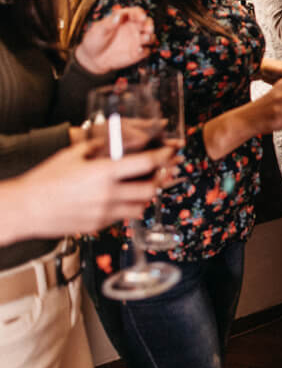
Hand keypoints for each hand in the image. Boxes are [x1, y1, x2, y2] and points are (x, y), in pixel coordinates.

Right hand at [19, 140, 176, 236]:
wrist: (24, 208)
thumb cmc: (44, 181)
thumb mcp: (72, 154)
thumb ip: (96, 148)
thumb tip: (112, 142)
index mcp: (104, 173)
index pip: (146, 164)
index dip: (163, 157)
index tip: (171, 153)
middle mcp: (109, 195)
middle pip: (151, 189)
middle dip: (160, 180)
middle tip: (162, 173)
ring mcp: (104, 213)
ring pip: (140, 207)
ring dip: (146, 197)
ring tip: (143, 187)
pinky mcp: (97, 226)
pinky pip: (122, 218)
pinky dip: (128, 208)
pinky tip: (122, 200)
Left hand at [75, 7, 154, 74]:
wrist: (93, 58)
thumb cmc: (94, 40)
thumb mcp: (98, 29)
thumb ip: (109, 23)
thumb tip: (118, 16)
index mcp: (124, 19)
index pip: (136, 12)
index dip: (140, 14)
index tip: (141, 17)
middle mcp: (133, 28)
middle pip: (147, 23)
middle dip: (149, 25)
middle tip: (147, 29)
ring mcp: (136, 40)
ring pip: (150, 36)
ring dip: (150, 37)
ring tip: (144, 38)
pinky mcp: (138, 53)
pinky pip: (146, 51)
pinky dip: (144, 50)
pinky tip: (137, 51)